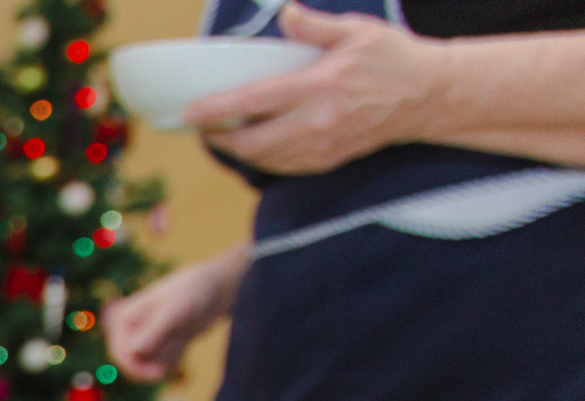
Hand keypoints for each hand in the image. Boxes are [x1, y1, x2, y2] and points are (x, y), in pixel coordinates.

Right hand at [104, 247, 247, 380]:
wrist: (212, 291)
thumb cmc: (191, 293)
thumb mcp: (172, 312)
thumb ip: (153, 333)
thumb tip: (132, 351)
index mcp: (123, 319)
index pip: (120, 352)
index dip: (134, 366)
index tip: (157, 374)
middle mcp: (130, 330)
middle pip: (132, 363)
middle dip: (154, 362)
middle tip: (171, 361)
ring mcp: (145, 339)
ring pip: (150, 365)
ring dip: (168, 356)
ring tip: (181, 336)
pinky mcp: (159, 346)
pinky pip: (161, 365)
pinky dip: (174, 357)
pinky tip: (183, 340)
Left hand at [185, 3, 444, 174]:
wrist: (429, 96)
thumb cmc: (392, 58)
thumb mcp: (356, 31)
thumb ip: (315, 26)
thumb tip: (286, 13)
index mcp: (320, 86)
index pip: (255, 102)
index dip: (217, 110)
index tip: (189, 111)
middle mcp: (317, 122)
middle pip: (251, 142)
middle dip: (218, 137)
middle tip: (200, 124)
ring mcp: (322, 147)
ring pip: (263, 160)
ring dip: (237, 150)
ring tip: (221, 133)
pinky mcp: (327, 161)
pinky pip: (282, 167)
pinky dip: (261, 158)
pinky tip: (252, 145)